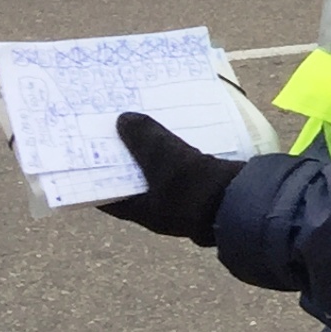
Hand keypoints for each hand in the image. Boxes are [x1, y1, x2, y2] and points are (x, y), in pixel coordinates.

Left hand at [97, 113, 242, 246]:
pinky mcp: (206, 192)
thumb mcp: (163, 156)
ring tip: (145, 129)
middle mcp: (161, 211)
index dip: (93, 176)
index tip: (84, 154)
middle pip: (134, 182)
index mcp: (142, 212)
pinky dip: (178, 156)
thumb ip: (142, 136)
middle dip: (125, 159)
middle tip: (113, 132)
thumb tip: (123, 119)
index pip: (107, 196)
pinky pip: (185, 171)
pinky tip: (179, 137)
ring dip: (153, 155)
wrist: (246, 200)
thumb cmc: (196, 186)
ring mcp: (186, 202)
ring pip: (160, 175)